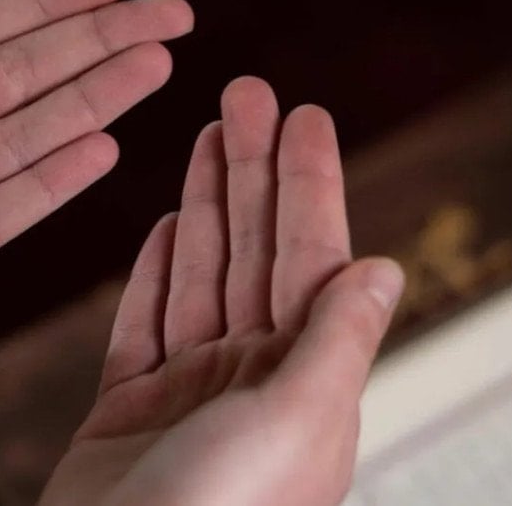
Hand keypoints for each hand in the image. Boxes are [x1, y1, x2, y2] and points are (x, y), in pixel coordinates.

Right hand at [40, 78, 403, 505]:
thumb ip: (338, 341)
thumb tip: (384, 266)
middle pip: (255, 253)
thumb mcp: (296, 421)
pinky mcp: (127, 411)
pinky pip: (144, 324)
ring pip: (200, 277)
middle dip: (251, 171)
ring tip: (205, 134)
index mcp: (306, 383)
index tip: (303, 112)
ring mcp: (188, 395)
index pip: (313, 259)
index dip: (308, 182)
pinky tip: (168, 223)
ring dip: (205, 204)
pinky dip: (155, 272)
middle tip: (242, 90)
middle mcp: (254, 383)